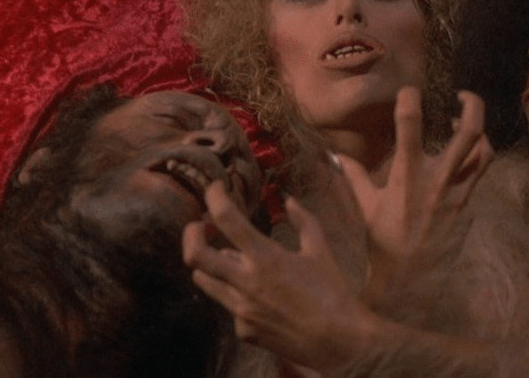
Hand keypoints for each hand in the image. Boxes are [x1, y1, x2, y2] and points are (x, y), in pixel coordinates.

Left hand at [182, 182, 372, 371]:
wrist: (338, 340)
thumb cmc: (333, 292)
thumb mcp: (321, 249)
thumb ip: (304, 220)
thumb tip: (289, 201)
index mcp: (265, 258)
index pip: (226, 218)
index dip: (215, 196)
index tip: (216, 189)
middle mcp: (246, 283)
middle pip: (194, 255)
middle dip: (190, 234)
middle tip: (199, 225)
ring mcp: (241, 310)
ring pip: (204, 280)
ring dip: (209, 263)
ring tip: (226, 256)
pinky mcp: (244, 330)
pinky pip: (228, 305)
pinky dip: (236, 293)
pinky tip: (256, 292)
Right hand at [337, 87, 493, 298]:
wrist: (408, 279)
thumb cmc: (383, 241)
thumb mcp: (365, 206)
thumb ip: (353, 176)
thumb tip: (334, 156)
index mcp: (406, 175)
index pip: (410, 125)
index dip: (410, 99)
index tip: (409, 92)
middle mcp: (437, 180)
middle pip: (469, 132)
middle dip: (473, 105)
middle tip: (463, 94)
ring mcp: (457, 193)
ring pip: (483, 152)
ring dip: (479, 131)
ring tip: (463, 122)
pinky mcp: (468, 205)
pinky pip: (480, 174)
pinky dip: (476, 157)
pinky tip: (462, 156)